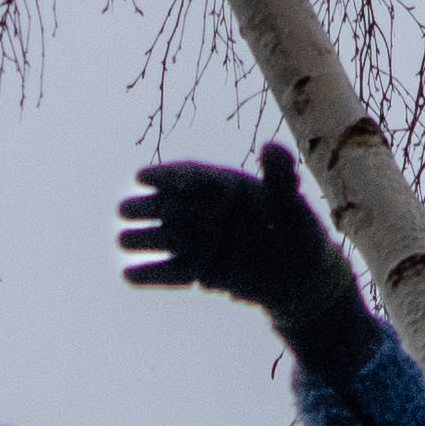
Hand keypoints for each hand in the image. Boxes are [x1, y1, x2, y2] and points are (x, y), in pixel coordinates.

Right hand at [119, 141, 369, 362]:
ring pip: (167, 238)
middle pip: (172, 207)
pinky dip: (152, 275)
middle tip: (125, 209)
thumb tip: (271, 147)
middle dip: (147, 208)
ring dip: (144, 238)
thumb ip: (280, 179)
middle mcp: (208, 212)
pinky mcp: (200, 271)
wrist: (301, 278)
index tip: (142, 177)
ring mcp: (202, 242)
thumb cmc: (299, 235)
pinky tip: (128, 275)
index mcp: (226, 188)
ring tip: (123, 239)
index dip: (167, 177)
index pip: (192, 177)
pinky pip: (172, 272)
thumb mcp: (292, 207)